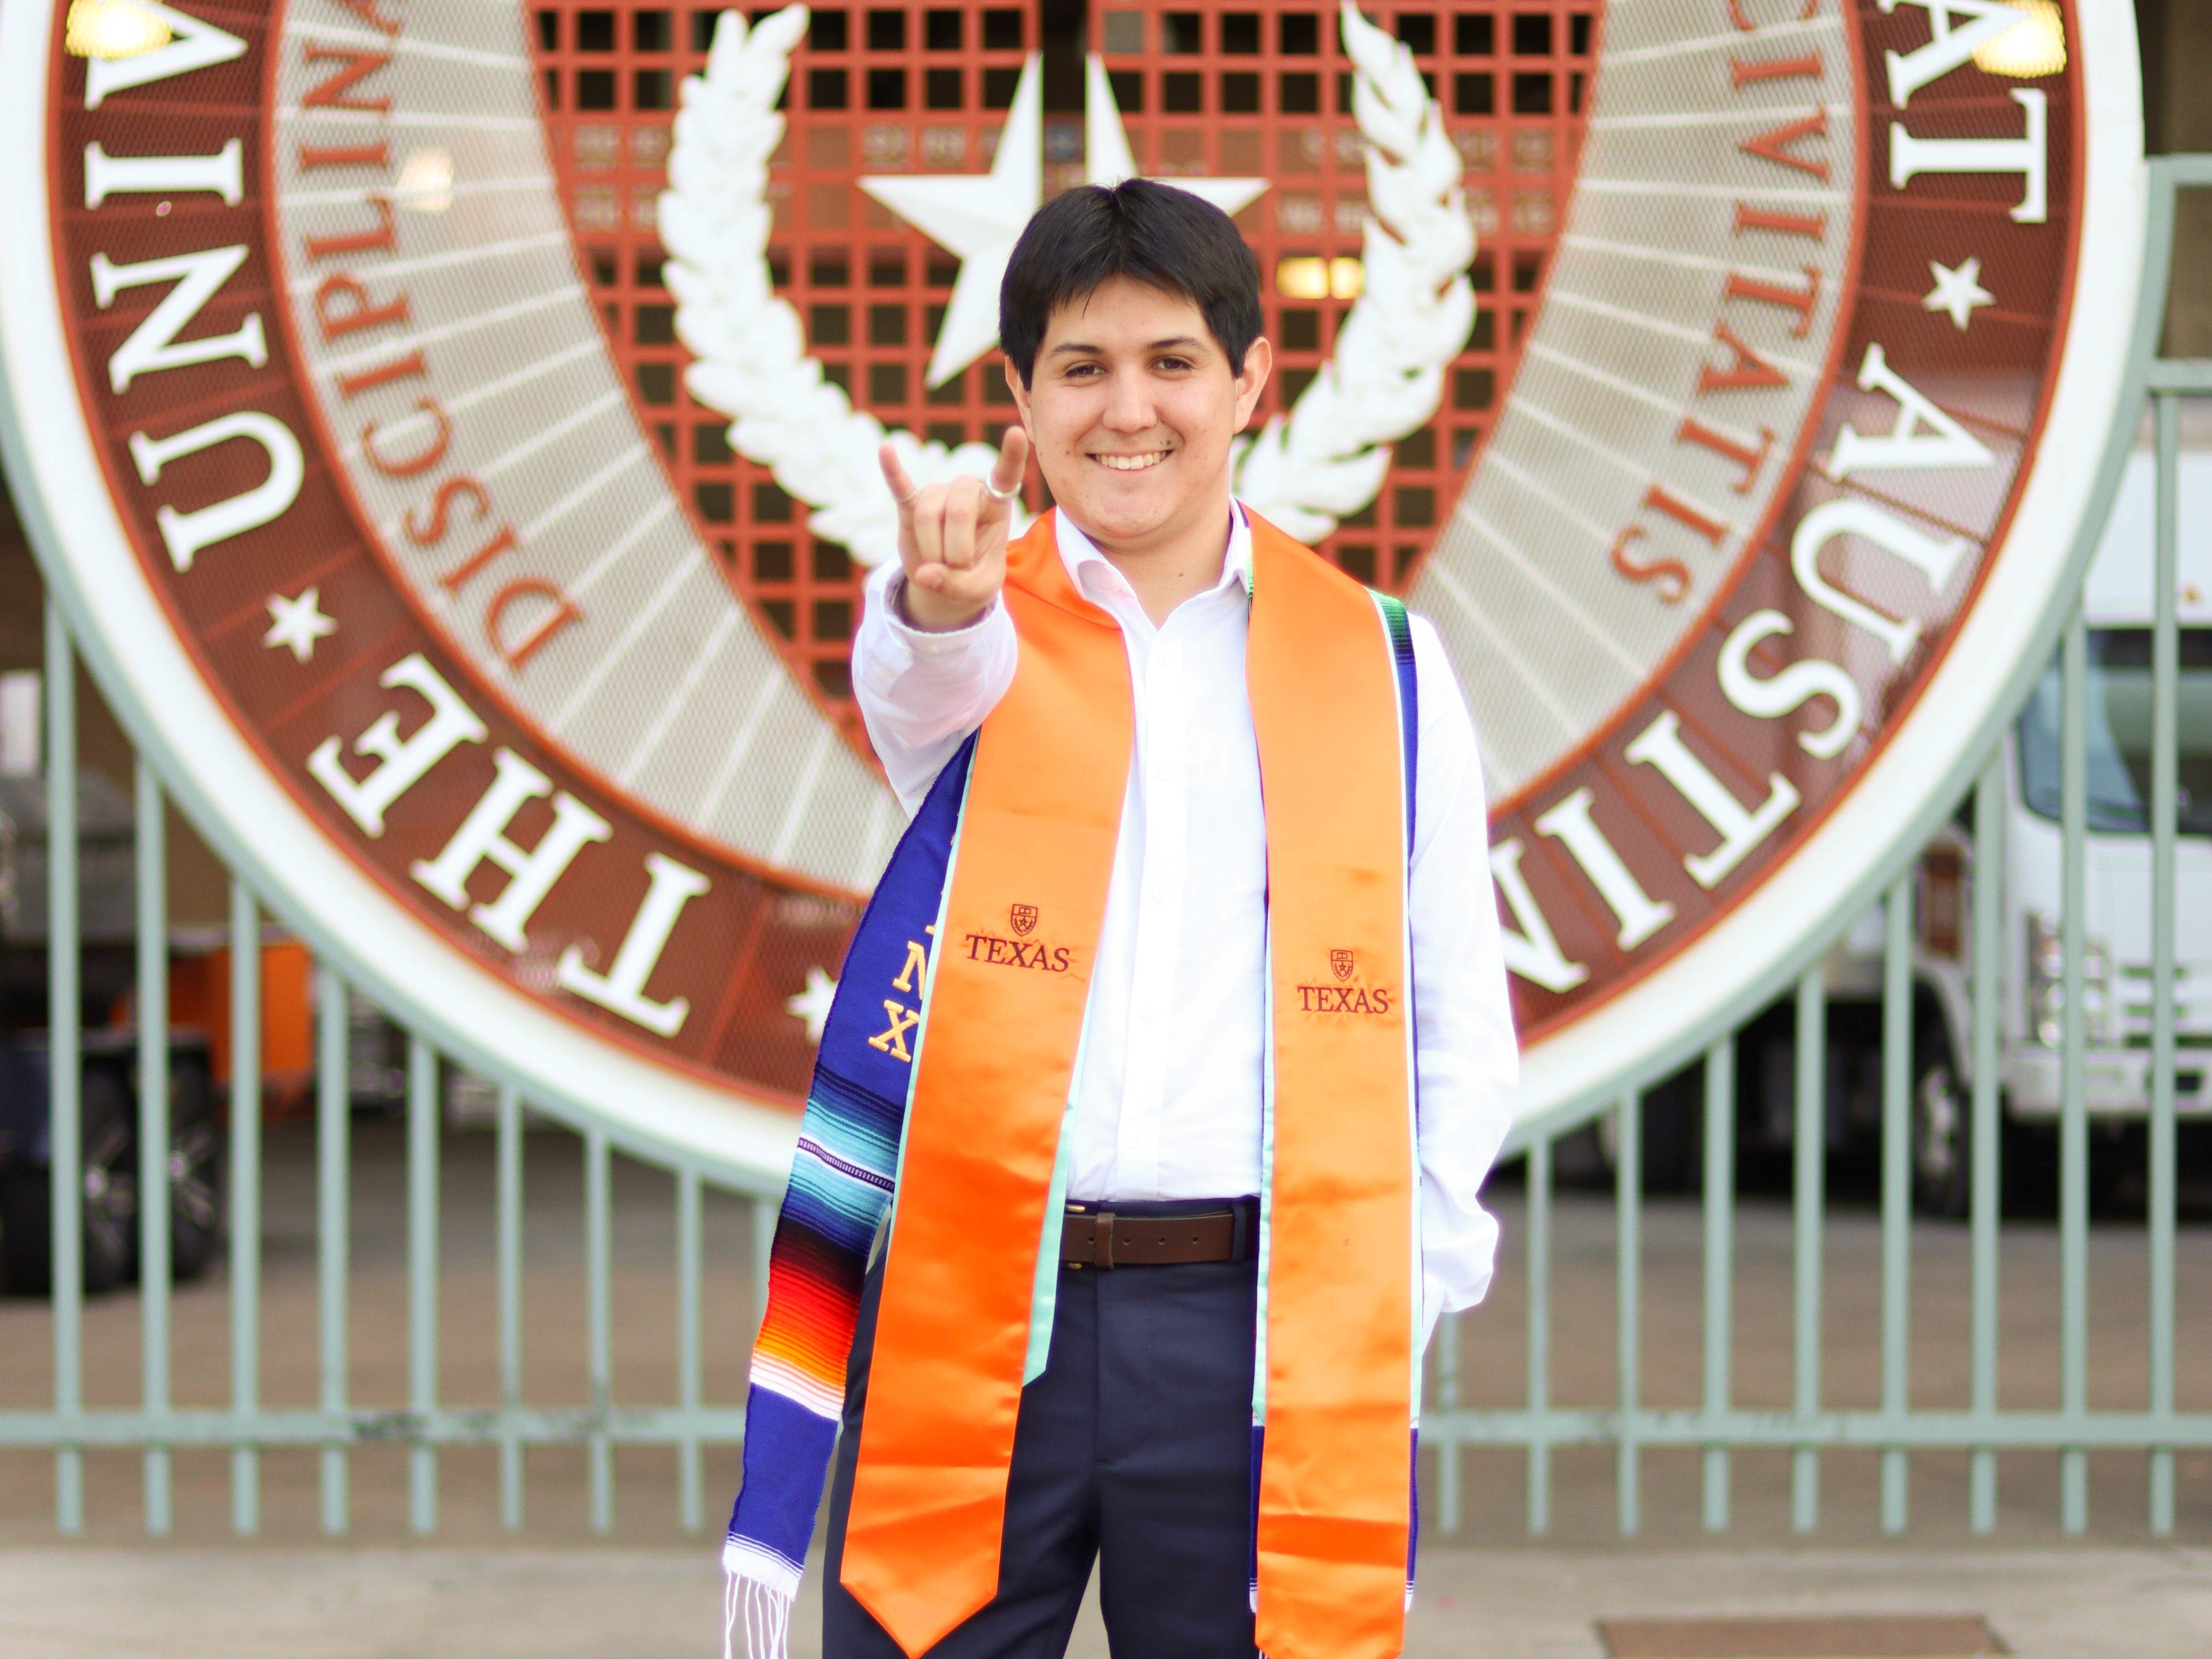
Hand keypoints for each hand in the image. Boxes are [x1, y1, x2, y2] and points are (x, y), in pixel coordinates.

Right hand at [879, 426, 1028, 632]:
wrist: (949, 580)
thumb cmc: (974, 576)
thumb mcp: (979, 590)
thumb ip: (957, 586)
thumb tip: (923, 575)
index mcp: (995, 503)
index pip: (1006, 475)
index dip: (1011, 456)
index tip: (1016, 433)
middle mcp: (966, 490)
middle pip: (957, 510)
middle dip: (956, 551)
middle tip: (959, 570)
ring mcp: (937, 494)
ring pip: (927, 515)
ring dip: (932, 550)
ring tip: (938, 564)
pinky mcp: (910, 505)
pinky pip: (900, 487)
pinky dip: (892, 470)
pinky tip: (885, 449)